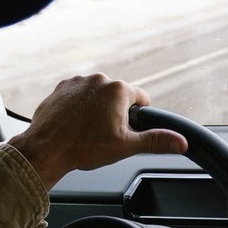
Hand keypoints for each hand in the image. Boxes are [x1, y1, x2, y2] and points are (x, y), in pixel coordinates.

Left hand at [4, 73, 187, 184]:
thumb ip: (156, 140)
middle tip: (104, 134)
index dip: (137, 117)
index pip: (141, 99)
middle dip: (115, 113)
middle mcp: (99, 79)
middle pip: (118, 96)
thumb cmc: (83, 147)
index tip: (127, 129)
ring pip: (98, 95)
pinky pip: (79, 95)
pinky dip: (79, 106)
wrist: (46, 148)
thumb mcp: (126, 146)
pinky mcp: (62, 87)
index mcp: (118, 90)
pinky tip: (74, 124)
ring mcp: (78, 81)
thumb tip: (181, 141)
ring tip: (87, 130)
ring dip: (97, 108)